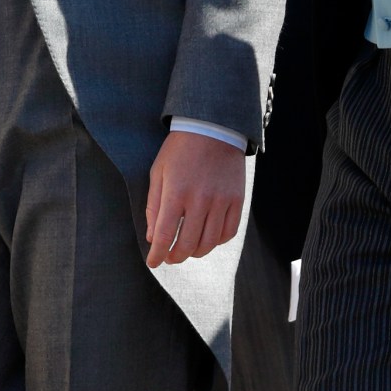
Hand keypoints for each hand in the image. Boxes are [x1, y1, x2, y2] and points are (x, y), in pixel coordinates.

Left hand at [144, 131, 247, 267]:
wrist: (213, 127)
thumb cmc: (180, 150)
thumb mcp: (158, 172)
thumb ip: (154, 206)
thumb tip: (152, 238)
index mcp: (176, 192)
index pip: (164, 236)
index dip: (156, 255)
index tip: (153, 262)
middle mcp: (200, 199)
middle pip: (187, 245)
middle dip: (175, 257)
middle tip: (170, 257)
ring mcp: (221, 200)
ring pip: (209, 243)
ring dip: (196, 252)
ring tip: (188, 249)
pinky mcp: (237, 199)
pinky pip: (229, 232)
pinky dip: (217, 241)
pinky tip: (208, 237)